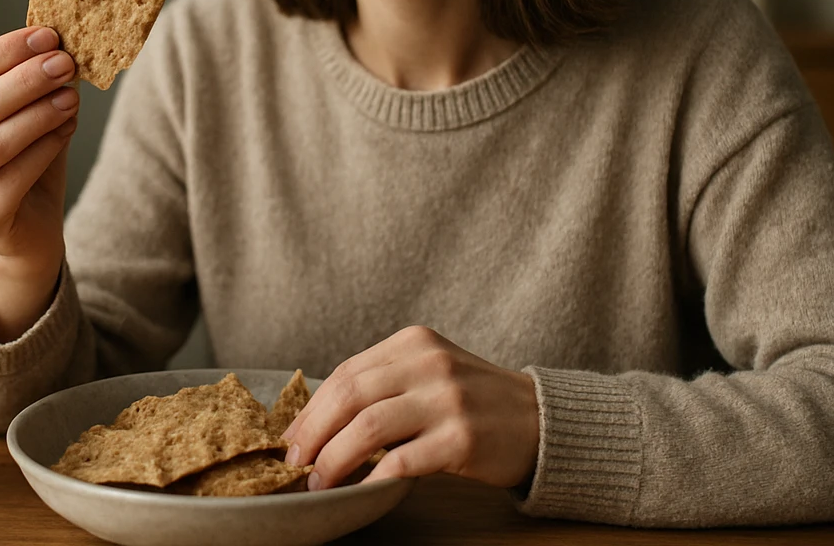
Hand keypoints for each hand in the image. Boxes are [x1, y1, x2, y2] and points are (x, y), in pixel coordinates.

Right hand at [0, 26, 78, 267]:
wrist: (29, 232)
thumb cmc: (23, 165)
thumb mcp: (20, 117)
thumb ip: (26, 83)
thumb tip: (54, 39)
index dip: (2, 52)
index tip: (47, 36)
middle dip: (23, 81)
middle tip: (64, 63)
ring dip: (36, 115)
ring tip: (71, 97)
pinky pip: (11, 179)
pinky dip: (44, 148)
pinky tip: (67, 129)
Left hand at [281, 325, 539, 491]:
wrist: (541, 420)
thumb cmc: (476, 402)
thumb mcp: (432, 373)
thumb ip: (386, 384)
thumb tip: (321, 422)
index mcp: (415, 343)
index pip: (347, 372)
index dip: (312, 408)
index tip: (291, 436)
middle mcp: (430, 364)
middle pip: (349, 395)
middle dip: (313, 432)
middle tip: (295, 461)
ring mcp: (447, 400)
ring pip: (368, 428)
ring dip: (334, 459)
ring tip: (319, 481)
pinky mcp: (462, 438)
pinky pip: (402, 461)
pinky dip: (373, 477)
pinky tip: (360, 489)